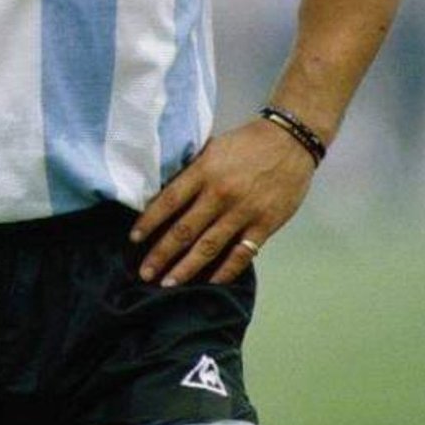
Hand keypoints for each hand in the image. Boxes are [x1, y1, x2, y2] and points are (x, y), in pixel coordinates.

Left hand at [129, 118, 316, 285]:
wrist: (290, 141)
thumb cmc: (246, 143)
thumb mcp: (213, 148)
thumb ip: (193, 172)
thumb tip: (166, 195)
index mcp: (204, 171)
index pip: (169, 201)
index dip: (149, 222)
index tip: (134, 239)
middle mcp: (220, 194)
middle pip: (184, 230)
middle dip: (162, 254)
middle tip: (145, 273)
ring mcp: (243, 212)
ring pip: (208, 247)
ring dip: (186, 268)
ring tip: (168, 283)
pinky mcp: (265, 225)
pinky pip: (241, 254)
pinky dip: (225, 271)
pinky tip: (210, 282)